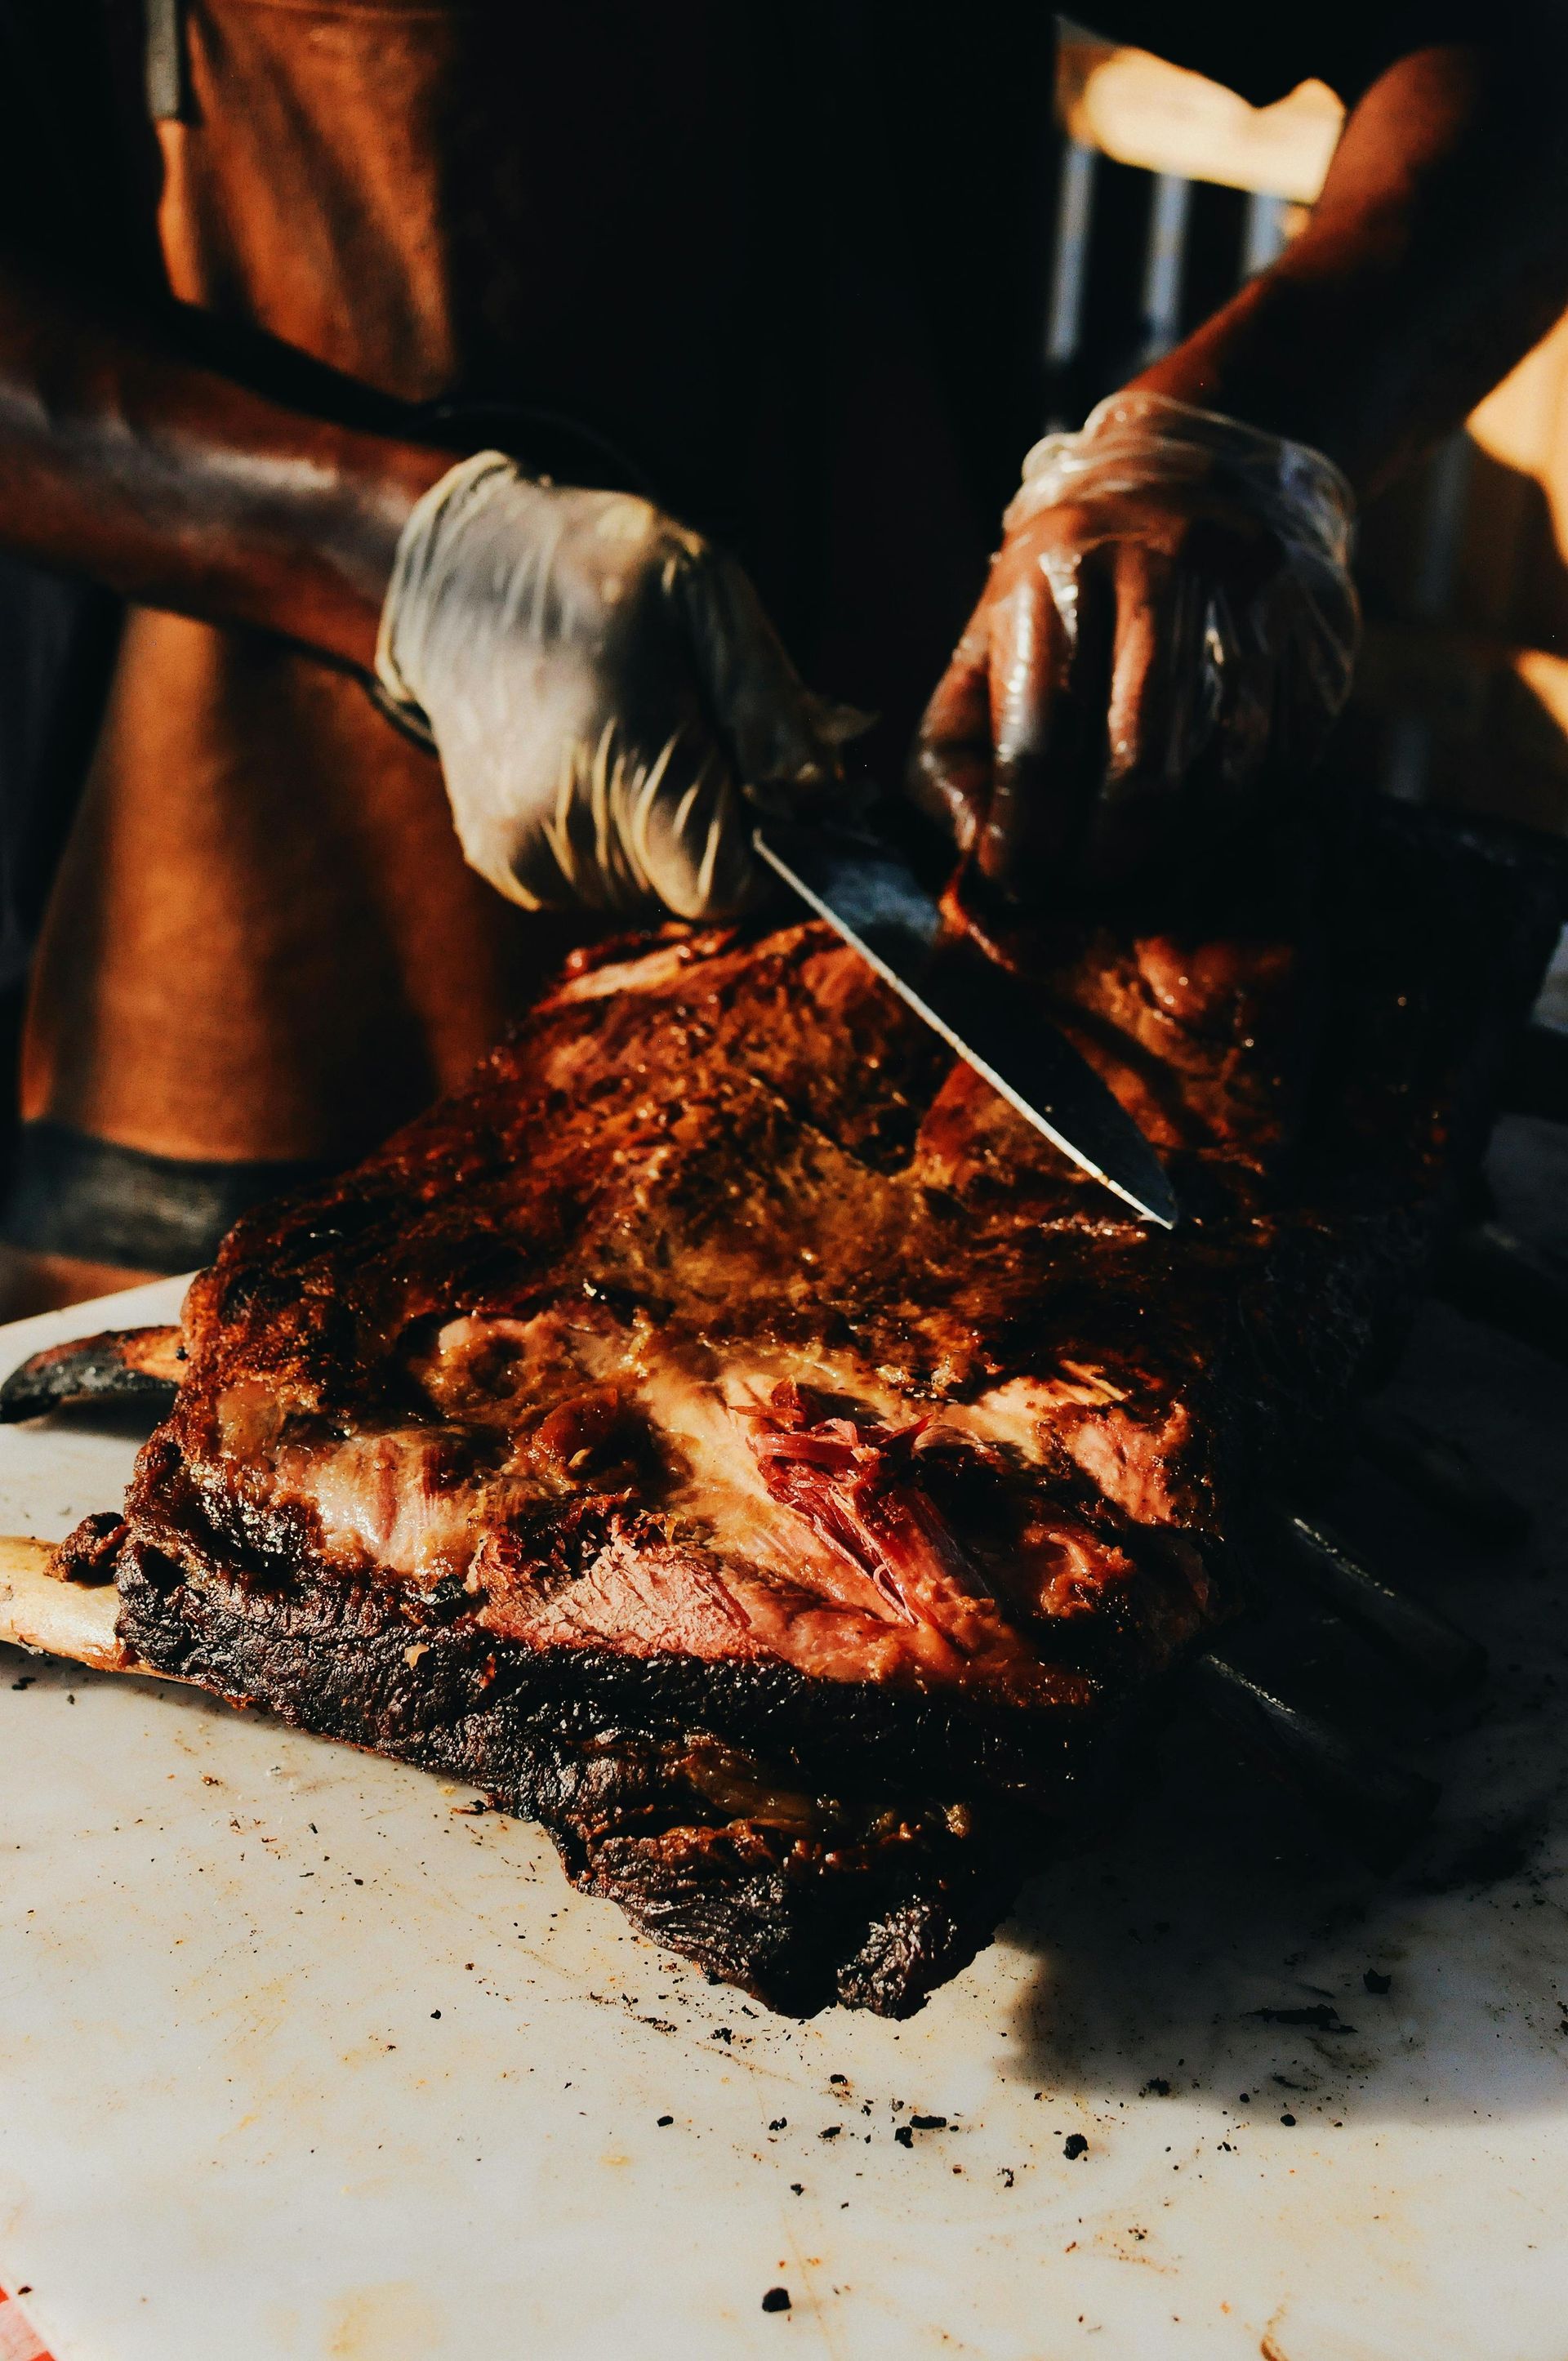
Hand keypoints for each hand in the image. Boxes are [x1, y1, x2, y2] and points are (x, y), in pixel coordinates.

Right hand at [375, 454, 856, 918]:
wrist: (457, 573)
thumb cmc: (596, 567)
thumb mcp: (706, 588)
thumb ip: (771, 702)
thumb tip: (817, 800)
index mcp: (620, 753)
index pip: (724, 883)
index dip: (767, 853)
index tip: (772, 793)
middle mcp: (559, 823)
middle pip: (690, 889)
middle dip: (719, 830)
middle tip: (707, 742)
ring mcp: (522, 853)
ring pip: (646, 890)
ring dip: (669, 832)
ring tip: (649, 740)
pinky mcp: (500, 862)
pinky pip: (598, 882)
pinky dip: (621, 836)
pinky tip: (600, 760)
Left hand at [909, 393, 1359, 899]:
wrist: (1210, 457)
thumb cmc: (1074, 576)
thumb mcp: (992, 630)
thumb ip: (960, 741)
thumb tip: (975, 848)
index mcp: (1064, 567)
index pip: (1039, 738)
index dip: (1023, 832)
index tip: (1015, 880)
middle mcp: (1169, 572)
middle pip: (1138, 767)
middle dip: (1104, 855)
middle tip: (1085, 885)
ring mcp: (1257, 600)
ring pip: (1219, 776)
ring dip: (1172, 845)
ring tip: (1138, 859)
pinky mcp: (1319, 634)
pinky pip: (1280, 761)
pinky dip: (1234, 812)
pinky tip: (1198, 815)